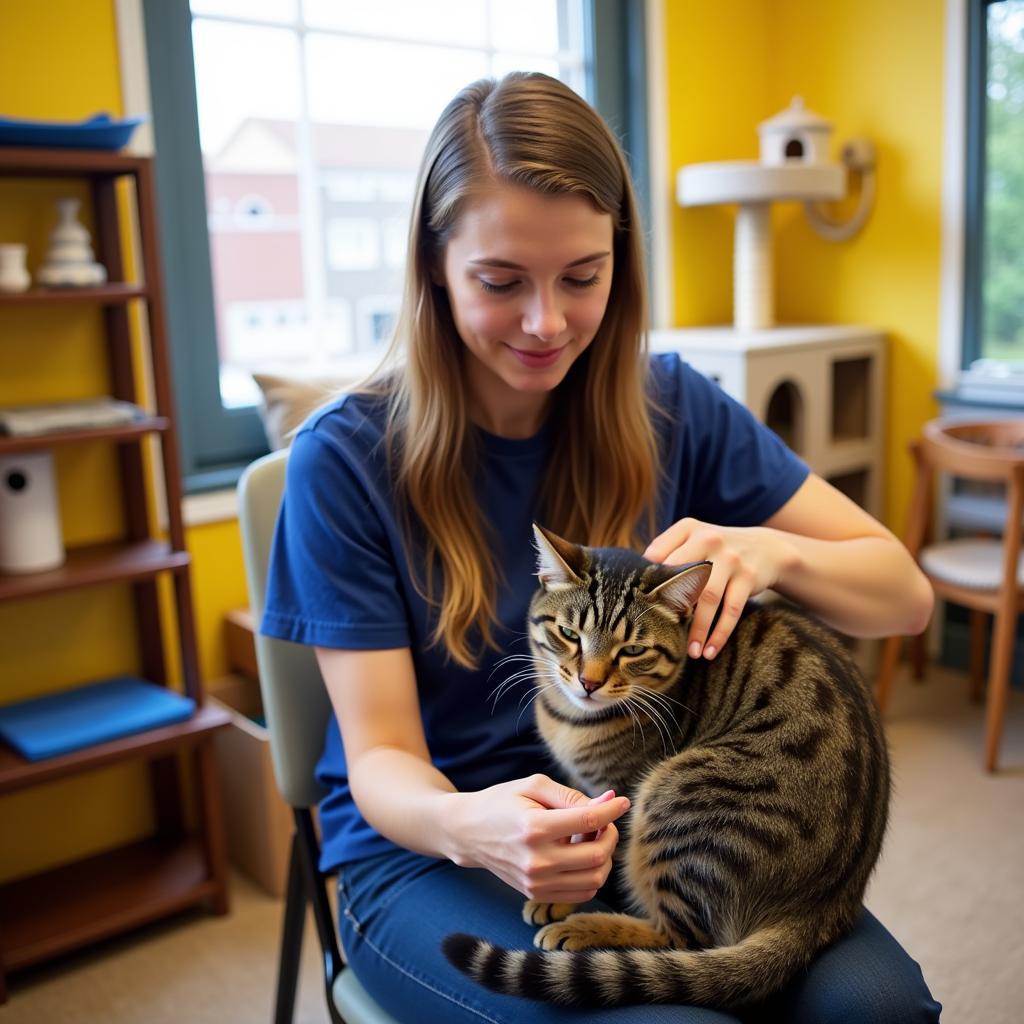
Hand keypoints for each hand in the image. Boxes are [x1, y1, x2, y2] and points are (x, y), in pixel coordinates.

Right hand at [442, 774, 628, 903]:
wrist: (468, 832)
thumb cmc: (502, 802)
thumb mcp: (533, 786)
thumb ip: (572, 794)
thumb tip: (609, 800)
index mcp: (534, 827)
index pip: (589, 821)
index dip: (612, 810)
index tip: (621, 801)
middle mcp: (536, 860)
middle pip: (597, 854)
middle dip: (610, 835)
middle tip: (603, 822)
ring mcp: (536, 882)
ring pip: (595, 878)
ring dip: (603, 856)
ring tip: (589, 839)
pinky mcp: (536, 895)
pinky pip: (582, 893)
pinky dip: (591, 874)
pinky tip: (579, 856)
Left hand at [644, 518, 796, 659]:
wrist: (765, 547)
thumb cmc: (715, 550)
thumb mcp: (692, 539)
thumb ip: (665, 552)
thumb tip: (632, 580)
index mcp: (688, 529)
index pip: (659, 555)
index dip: (647, 580)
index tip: (636, 604)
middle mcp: (709, 540)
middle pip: (681, 577)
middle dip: (669, 606)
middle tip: (656, 632)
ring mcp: (730, 559)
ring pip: (708, 599)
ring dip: (697, 630)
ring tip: (689, 653)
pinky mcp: (748, 577)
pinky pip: (731, 611)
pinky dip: (720, 634)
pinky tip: (709, 651)